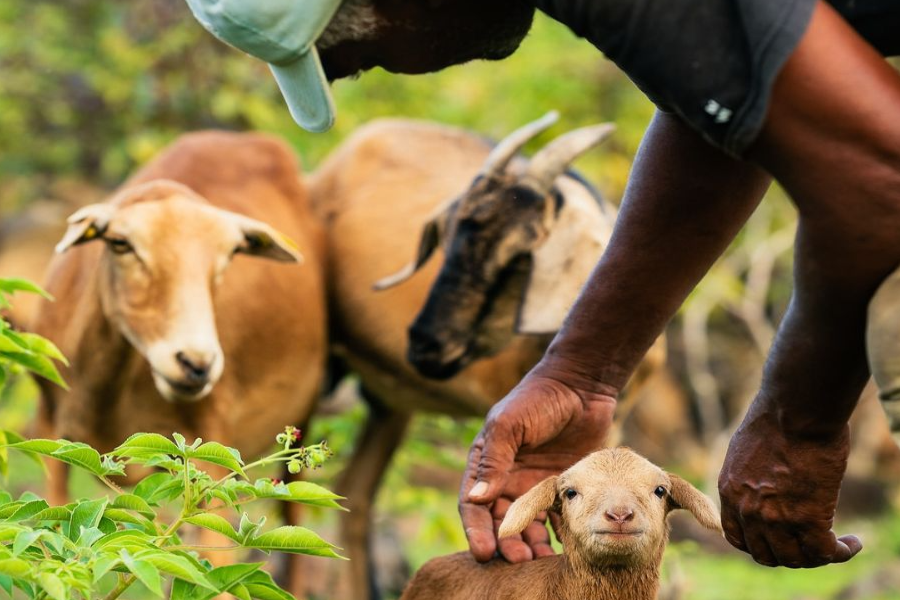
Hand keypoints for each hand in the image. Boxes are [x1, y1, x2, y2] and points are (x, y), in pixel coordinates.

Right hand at [460, 367, 615, 562]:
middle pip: (501, 522)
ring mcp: (535, 484)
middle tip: (520, 562)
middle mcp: (507, 478)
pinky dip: (558, 534)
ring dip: (532, 545)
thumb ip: (493, 460)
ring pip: (528, 525)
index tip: (485, 553)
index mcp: (486, 464)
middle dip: (507, 544)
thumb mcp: (509, 424)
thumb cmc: (538, 399)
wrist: (581, 385)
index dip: (476, 531)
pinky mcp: (561, 487)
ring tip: (544, 561)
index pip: (474, 505)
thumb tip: (476, 498)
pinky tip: (567, 547)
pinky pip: (557, 517)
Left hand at [718, 410, 861, 567]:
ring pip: (795, 559)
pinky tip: (852, 543)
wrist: (794, 411)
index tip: (777, 539)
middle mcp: (748, 510)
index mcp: (729, 491)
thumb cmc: (775, 419)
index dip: (758, 543)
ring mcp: (776, 517)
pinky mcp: (808, 517)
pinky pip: (825, 552)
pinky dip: (841, 553)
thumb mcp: (746, 449)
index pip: (736, 537)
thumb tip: (768, 483)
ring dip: (816, 557)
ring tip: (834, 545)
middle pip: (765, 554)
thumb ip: (751, 474)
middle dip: (787, 553)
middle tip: (808, 543)